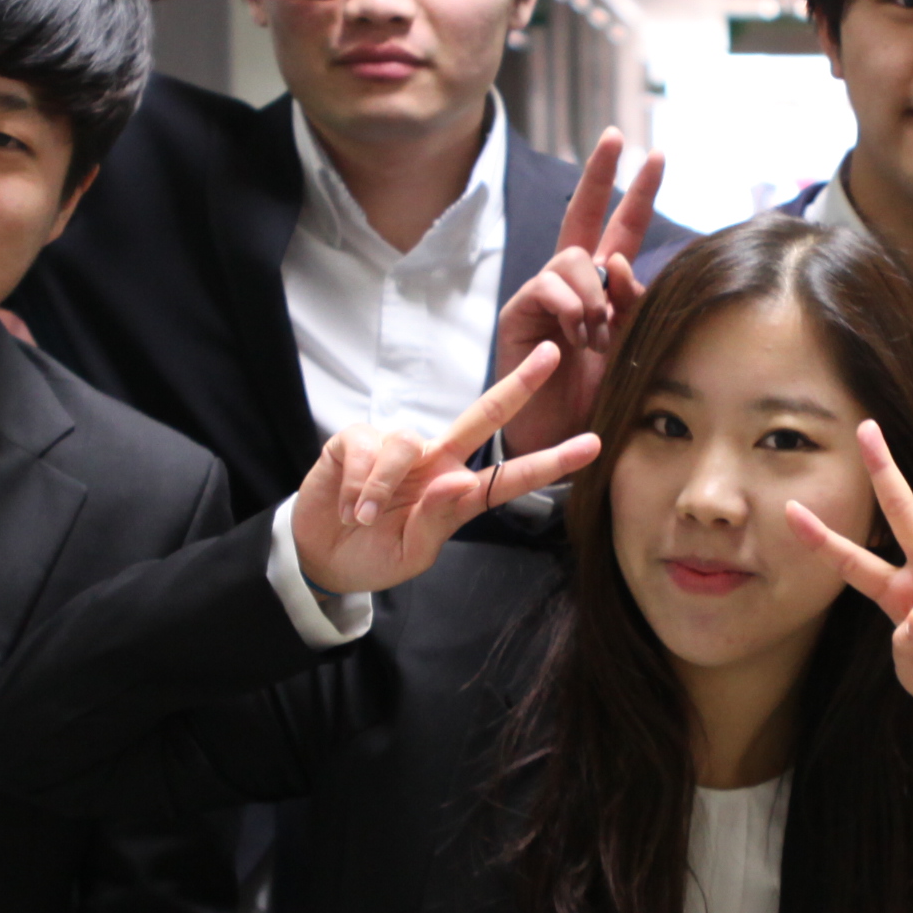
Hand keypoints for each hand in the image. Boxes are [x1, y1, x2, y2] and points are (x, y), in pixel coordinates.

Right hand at [290, 346, 599, 595]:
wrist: (321, 557)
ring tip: (363, 517)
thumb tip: (457, 481)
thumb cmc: (375, 555)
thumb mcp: (413, 552)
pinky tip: (347, 505)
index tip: (592, 445)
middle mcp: (435, 462)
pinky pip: (367, 448)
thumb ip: (437, 518)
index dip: (550, 461)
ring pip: (408, 442)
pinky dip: (356, 484)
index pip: (510, 475)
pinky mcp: (357, 440)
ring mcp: (397, 447)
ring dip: (383, 487)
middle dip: (520, 386)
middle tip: (553, 355)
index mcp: (457, 493)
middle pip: (484, 415)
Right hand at [492, 129, 659, 455]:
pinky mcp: (519, 313)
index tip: (658, 155)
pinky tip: (575, 336)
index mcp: (603, 287)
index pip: (621, 230)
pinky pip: (548, 287)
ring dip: (594, 293)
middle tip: (615, 137)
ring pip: (572, 258)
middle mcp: (572, 283)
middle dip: (599, 173)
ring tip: (595, 334)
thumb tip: (620, 263)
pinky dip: (570, 308)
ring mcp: (543, 295)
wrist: (561, 438)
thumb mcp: (630, 346)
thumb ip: (633, 304)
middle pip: (582, 214)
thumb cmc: (596, 396)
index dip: (638, 194)